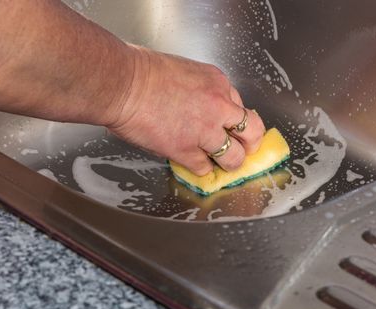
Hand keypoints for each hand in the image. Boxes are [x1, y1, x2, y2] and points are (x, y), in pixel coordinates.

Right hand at [107, 45, 265, 175]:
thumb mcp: (186, 71)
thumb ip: (201, 91)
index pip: (239, 107)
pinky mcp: (187, 150)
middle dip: (249, 144)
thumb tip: (201, 109)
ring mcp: (205, 131)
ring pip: (233, 157)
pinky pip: (204, 168)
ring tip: (223, 166)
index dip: (234, 121)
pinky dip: (201, 170)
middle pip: (252, 132)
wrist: (123, 83)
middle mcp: (219, 106)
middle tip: (244, 151)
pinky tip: (195, 165)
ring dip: (229, 163)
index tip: (231, 128)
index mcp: (218, 83)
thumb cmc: (142, 72)